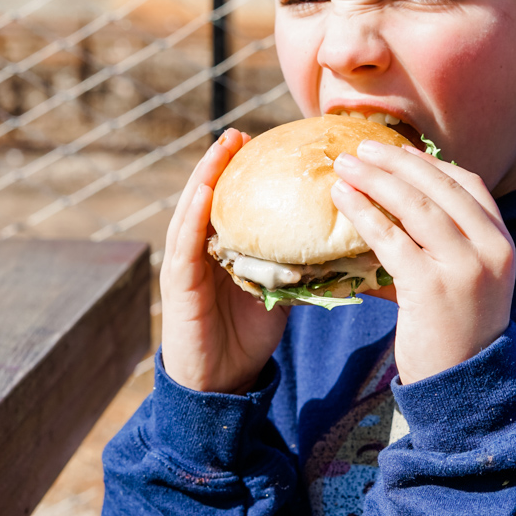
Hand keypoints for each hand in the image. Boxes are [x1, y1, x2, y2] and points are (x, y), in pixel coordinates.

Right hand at [160, 129, 289, 393]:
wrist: (222, 382)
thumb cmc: (247, 337)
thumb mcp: (279, 294)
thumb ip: (295, 265)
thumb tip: (336, 245)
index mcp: (222, 250)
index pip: (230, 202)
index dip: (240, 172)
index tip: (260, 141)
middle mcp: (200, 250)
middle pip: (208, 196)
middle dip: (221, 163)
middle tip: (239, 133)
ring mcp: (185, 263)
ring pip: (192, 210)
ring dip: (205, 176)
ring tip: (221, 147)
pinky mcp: (178, 282)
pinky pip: (185, 243)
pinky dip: (193, 214)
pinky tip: (203, 191)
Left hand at [331, 142, 514, 384]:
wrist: (463, 387)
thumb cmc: (454, 331)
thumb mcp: (466, 280)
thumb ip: (444, 244)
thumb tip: (393, 206)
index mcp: (501, 242)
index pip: (468, 184)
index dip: (430, 163)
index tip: (397, 152)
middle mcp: (490, 249)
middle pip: (440, 186)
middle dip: (397, 161)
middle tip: (360, 148)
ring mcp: (464, 267)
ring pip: (416, 206)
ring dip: (376, 179)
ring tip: (345, 166)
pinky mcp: (431, 287)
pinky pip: (392, 239)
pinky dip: (364, 214)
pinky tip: (343, 199)